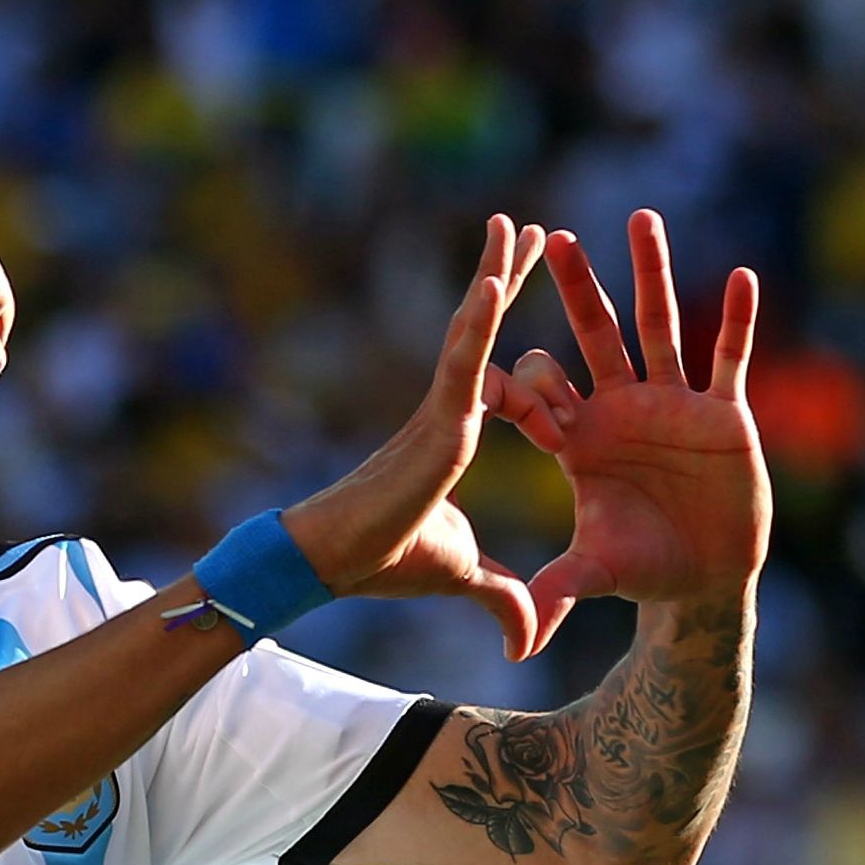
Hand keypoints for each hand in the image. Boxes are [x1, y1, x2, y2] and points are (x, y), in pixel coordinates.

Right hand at [284, 215, 558, 661]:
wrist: (333, 564)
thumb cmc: (383, 561)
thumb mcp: (465, 576)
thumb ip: (504, 596)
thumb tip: (532, 640)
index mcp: (455, 436)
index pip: (492, 369)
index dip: (508, 329)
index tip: (523, 294)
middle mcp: (449, 412)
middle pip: (482, 331)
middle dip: (505, 278)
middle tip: (525, 228)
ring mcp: (441, 412)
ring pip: (472, 330)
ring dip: (495, 275)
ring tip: (512, 224)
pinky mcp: (435, 422)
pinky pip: (464, 360)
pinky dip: (481, 319)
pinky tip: (498, 276)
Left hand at [511, 210, 770, 655]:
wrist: (705, 577)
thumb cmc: (643, 567)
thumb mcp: (596, 573)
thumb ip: (557, 590)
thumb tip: (519, 637)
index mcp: (578, 440)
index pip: (537, 394)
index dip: (517, 383)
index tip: (491, 363)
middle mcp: (619, 410)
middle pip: (593, 336)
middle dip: (574, 289)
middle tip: (552, 238)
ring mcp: (671, 405)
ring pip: (658, 327)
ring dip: (651, 274)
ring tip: (641, 220)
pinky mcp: (723, 414)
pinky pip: (729, 358)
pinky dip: (736, 321)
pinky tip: (742, 277)